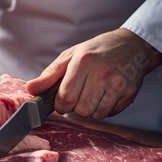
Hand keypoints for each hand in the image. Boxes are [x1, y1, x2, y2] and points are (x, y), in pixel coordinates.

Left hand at [26, 28, 161, 118]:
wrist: (131, 46)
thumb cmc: (95, 52)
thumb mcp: (69, 57)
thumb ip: (49, 75)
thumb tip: (30, 89)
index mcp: (83, 62)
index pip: (66, 97)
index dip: (60, 104)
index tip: (62, 100)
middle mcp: (102, 73)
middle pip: (81, 110)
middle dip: (75, 107)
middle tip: (79, 94)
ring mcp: (118, 84)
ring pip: (95, 115)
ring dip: (90, 109)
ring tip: (92, 93)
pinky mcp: (130, 94)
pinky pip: (110, 114)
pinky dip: (104, 109)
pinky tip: (105, 94)